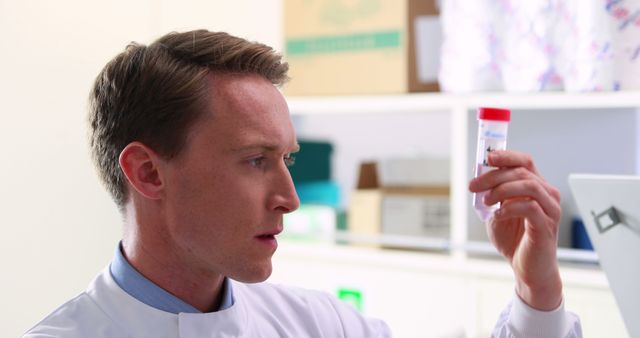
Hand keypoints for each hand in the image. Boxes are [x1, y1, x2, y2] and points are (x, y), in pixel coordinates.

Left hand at [468, 150, 562, 310]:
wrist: (526, 269)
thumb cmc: (514, 240)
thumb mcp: (497, 212)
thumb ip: (491, 195)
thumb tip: (478, 175)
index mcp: (537, 187)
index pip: (525, 162)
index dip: (506, 156)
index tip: (487, 157)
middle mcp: (548, 195)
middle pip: (522, 172)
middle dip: (493, 176)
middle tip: (473, 186)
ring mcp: (550, 210)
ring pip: (528, 186)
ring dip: (501, 190)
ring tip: (486, 201)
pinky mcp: (547, 226)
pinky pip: (530, 207)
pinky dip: (509, 208)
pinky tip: (497, 216)